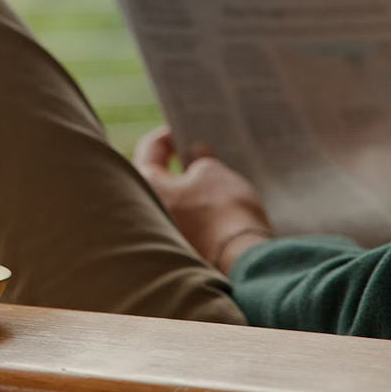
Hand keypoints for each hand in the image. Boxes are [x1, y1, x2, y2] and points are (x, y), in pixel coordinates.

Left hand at [133, 126, 273, 274]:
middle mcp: (148, 211)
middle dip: (175, 161)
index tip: (183, 130)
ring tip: (210, 172)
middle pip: (156, 176)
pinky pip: (185, 219)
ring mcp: (165, 232)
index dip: (167, 136)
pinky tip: (214, 199)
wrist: (242, 261)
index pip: (149, 150)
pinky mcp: (183, 248)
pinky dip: (195, 206)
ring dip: (187, 185)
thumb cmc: (223, 210)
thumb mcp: (212, 172)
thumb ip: (199, 159)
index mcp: (148, 186)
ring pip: (172, 200)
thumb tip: (194, 154)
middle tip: (196, 150)